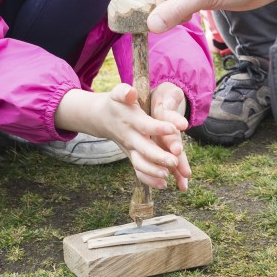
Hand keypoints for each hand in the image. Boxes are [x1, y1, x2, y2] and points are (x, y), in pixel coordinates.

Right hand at [56, 86, 190, 189]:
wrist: (101, 117)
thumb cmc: (116, 103)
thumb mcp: (118, 93)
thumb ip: (124, 92)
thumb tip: (130, 92)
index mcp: (131, 120)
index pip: (146, 125)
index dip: (159, 128)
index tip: (175, 129)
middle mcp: (131, 137)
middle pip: (144, 149)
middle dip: (159, 157)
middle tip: (175, 161)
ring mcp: (130, 149)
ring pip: (140, 164)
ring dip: (153, 171)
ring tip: (168, 175)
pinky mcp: (132, 157)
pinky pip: (139, 171)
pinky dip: (149, 180)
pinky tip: (163, 185)